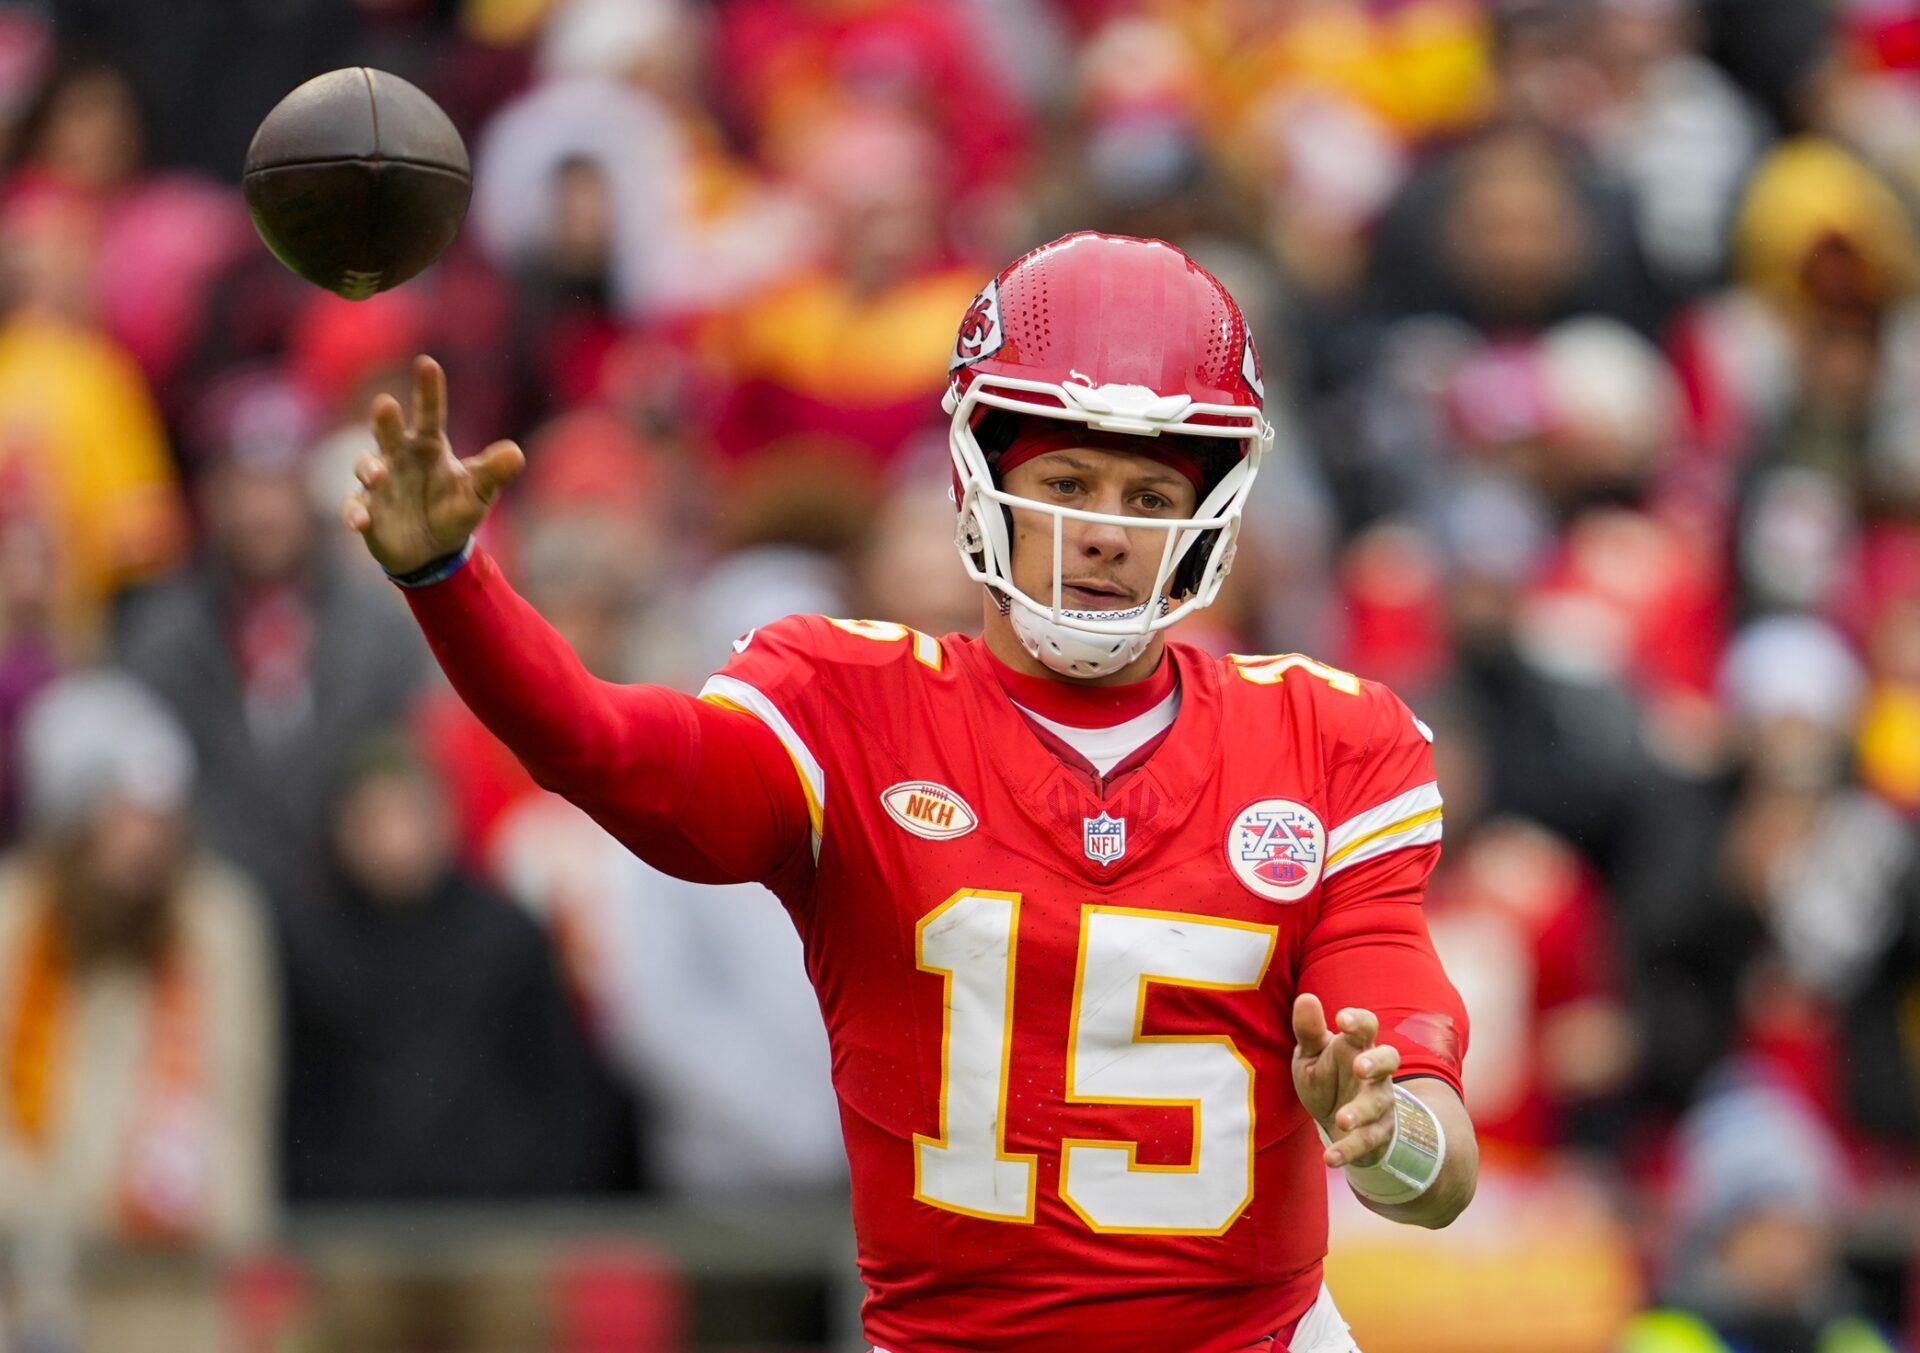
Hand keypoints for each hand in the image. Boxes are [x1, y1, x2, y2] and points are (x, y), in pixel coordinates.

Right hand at [342, 355, 523, 574]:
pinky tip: (360, 521)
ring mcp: (379, 482)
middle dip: (385, 419)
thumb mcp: (478, 493)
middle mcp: (399, 458)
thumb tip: (517, 453)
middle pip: (388, 432)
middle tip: (386, 404)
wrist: (432, 550)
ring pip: (366, 465)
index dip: (428, 390)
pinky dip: (354, 512)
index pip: (429, 414)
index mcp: (429, 447)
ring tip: (379, 475)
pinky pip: (354, 507)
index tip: (427, 363)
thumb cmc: (454, 509)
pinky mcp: (366, 509)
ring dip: (369, 468)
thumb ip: (493, 472)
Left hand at [1291, 993, 1401, 1168]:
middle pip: (1389, 1060)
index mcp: (1356, 1046)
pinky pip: (1367, 1141)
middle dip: (1377, 1063)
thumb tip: (1306, 998)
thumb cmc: (1326, 1077)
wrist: (1338, 1122)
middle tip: (1359, 1067)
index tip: (1342, 1018)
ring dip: (1362, 1111)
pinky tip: (1330, 1158)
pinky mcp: (1377, 1133)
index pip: (1366, 1026)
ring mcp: (1379, 1102)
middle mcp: (1374, 1072)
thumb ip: (1308, 1031)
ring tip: (1342, 1118)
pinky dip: (1348, 1150)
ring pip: (1379, 1104)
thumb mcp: (1311, 1055)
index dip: (1358, 1021)